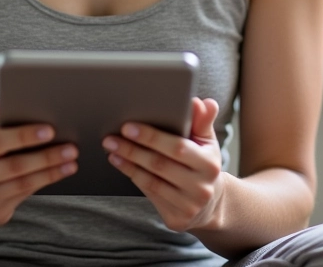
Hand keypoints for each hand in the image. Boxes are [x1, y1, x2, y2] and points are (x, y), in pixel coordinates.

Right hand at [0, 97, 77, 226]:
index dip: (23, 136)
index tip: (50, 130)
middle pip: (14, 165)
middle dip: (45, 156)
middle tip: (71, 147)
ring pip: (23, 183)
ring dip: (51, 171)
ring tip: (72, 160)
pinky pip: (25, 195)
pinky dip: (45, 181)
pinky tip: (62, 172)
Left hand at [102, 97, 222, 231]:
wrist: (210, 203)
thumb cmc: (203, 163)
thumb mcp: (207, 142)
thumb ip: (202, 121)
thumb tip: (203, 102)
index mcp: (209, 164)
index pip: (177, 147)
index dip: (151, 137)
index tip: (128, 127)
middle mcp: (201, 187)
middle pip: (160, 165)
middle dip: (132, 149)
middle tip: (111, 137)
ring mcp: (188, 206)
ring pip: (151, 181)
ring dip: (128, 163)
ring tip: (111, 148)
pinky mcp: (176, 219)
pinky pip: (150, 193)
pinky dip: (132, 176)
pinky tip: (119, 163)